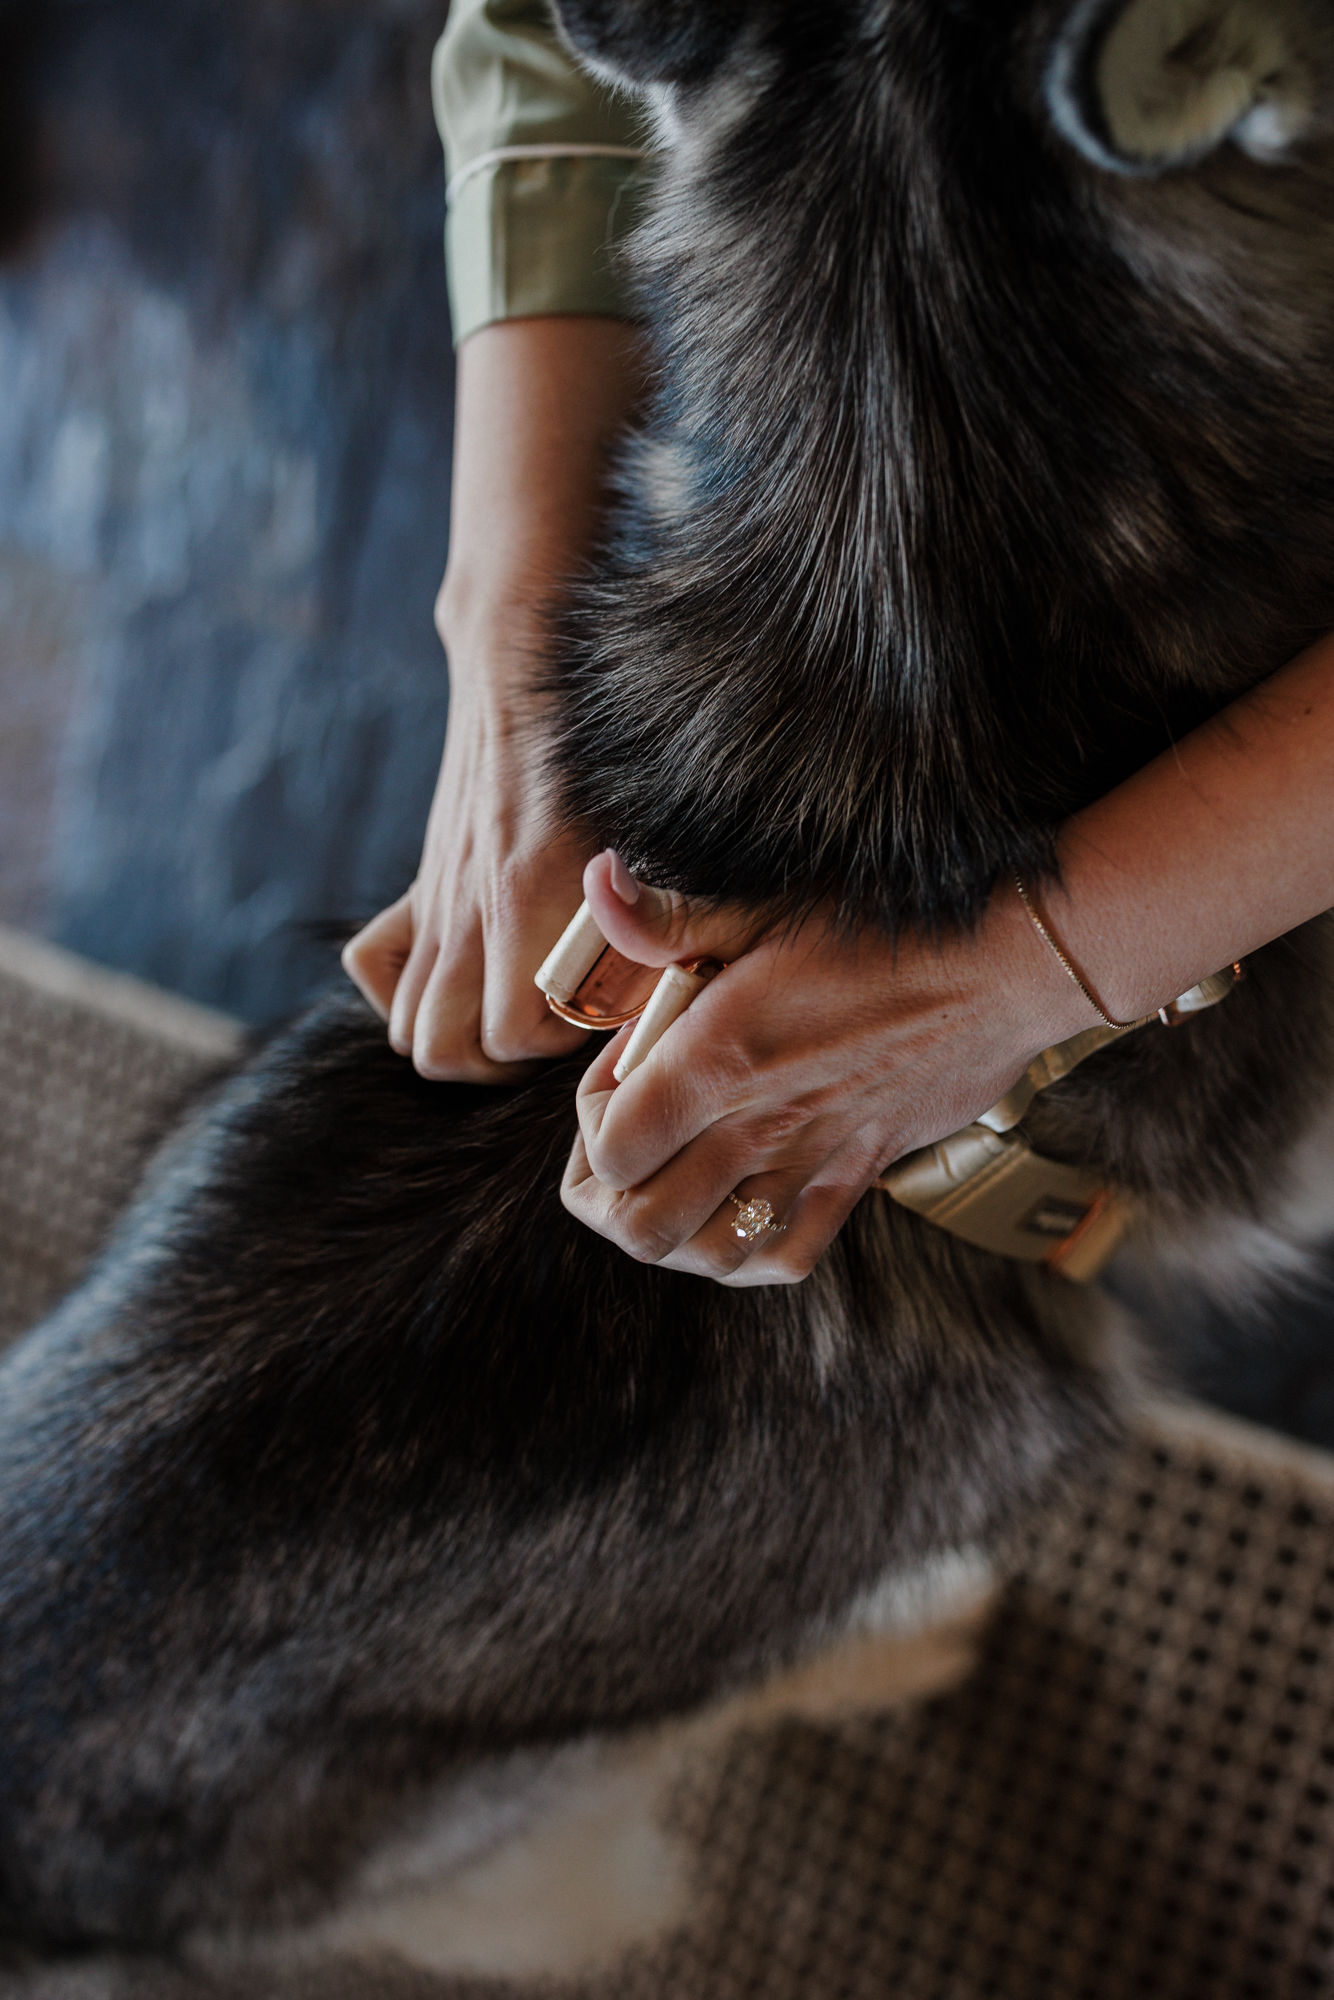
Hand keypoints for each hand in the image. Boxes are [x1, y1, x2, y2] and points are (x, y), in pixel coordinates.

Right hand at [341, 316, 647, 1078]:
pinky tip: (471, 972)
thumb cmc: (617, 733)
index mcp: (535, 893)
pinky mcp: (421, 884)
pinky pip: (374, 964)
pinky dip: (408, 984)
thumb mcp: (669, 819)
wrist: (528, 640)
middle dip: (502, 1057)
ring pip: (407, 1026)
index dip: (562, 1040)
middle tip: (563, 1023)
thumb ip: (677, 903)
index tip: (606, 1008)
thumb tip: (700, 980)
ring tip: (522, 1008)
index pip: (515, 1033)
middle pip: (445, 1051)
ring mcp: (438, 899)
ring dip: (458, 1032)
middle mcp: (472, 905)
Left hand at [561, 851, 1089, 1283]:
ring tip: (669, 1179)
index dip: (589, 1123)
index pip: (609, 1151)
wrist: (1003, 966)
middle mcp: (758, 1127)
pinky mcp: (856, 1178)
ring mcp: (810, 1163)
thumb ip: (665, 917)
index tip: (618, 1074)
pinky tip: (735, 1209)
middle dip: (606, 1198)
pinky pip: (783, 1258)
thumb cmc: (883, 925)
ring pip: (706, 1257)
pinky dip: (745, 1253)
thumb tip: (597, 882)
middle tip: (622, 1144)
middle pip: (639, 1226)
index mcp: (718, 1059)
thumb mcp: (760, 910)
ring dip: (670, 1233)